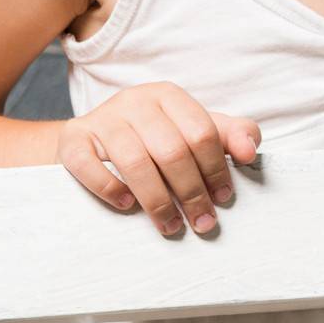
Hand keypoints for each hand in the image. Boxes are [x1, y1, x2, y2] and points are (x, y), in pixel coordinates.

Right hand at [57, 81, 261, 237]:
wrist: (92, 142)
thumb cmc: (152, 140)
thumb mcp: (192, 132)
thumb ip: (230, 136)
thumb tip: (250, 150)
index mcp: (168, 96)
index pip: (201, 131)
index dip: (216, 168)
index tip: (223, 199)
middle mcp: (135, 101)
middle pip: (171, 149)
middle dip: (192, 192)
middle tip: (203, 223)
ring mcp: (102, 118)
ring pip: (134, 160)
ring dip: (157, 200)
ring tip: (171, 226)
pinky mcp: (73, 138)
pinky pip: (88, 164)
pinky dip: (109, 188)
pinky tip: (127, 205)